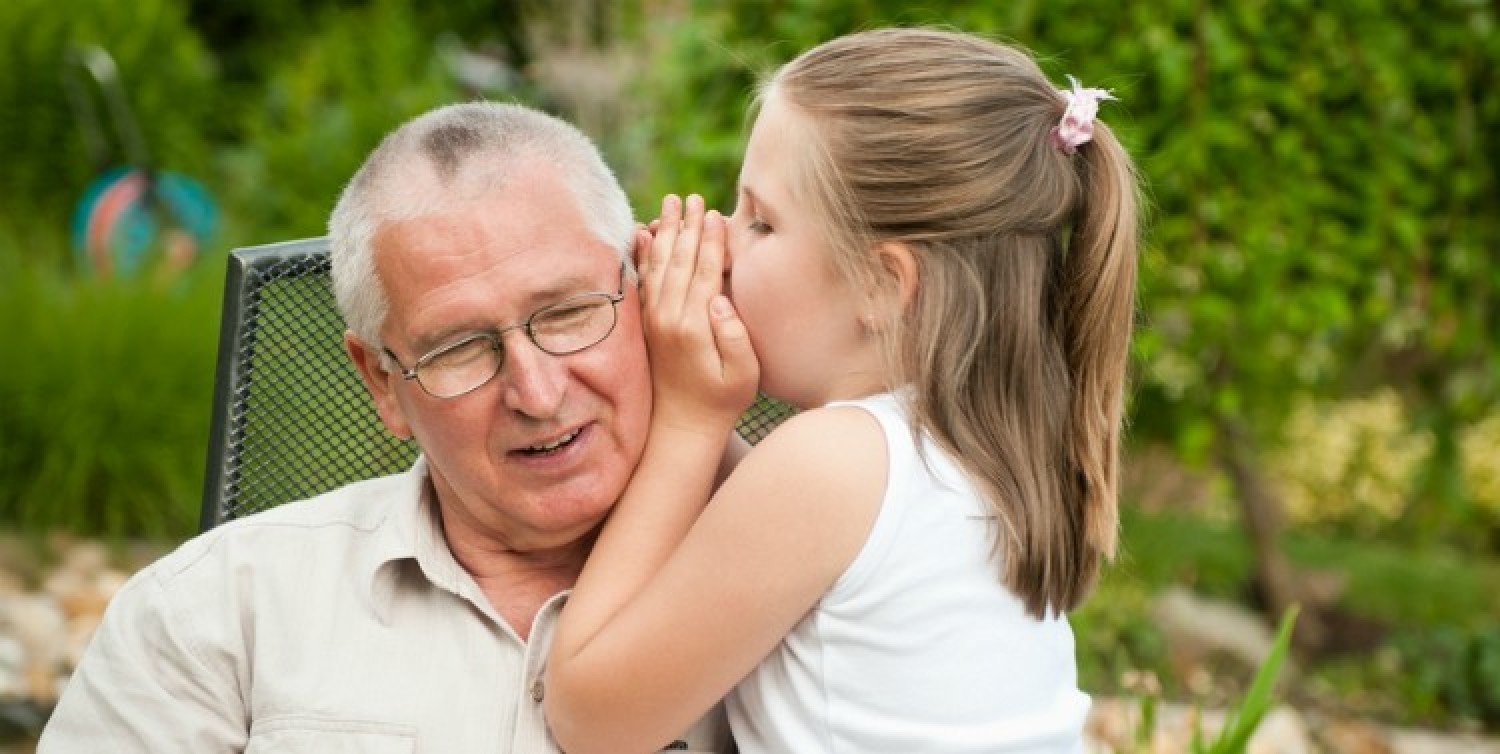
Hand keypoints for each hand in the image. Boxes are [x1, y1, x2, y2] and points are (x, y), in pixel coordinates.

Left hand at [636, 194, 758, 436]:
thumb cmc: (722, 401)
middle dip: (687, 226)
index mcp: (694, 325)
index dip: (710, 241)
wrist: (681, 427)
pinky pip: (643, 280)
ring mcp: (654, 320)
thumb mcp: (743, 375)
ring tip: (670, 204)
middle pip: (679, 260)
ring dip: (665, 232)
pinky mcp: (647, 324)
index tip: (714, 213)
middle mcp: (669, 317)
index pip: (703, 271)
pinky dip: (642, 255)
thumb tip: (720, 299)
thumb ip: (735, 336)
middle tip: (691, 197)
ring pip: (658, 265)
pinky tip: (642, 234)